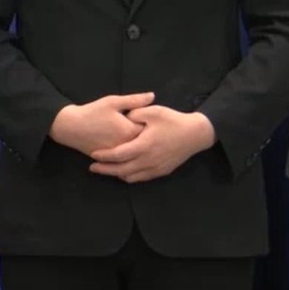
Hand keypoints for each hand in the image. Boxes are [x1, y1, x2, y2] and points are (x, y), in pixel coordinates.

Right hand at [50, 92, 153, 154]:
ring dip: (137, 146)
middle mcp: (128, 146)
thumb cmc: (92, 112)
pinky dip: (129, 154)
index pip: (151, 129)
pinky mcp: (112, 161)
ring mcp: (120, 156)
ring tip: (132, 137)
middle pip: (145, 142)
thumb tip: (152, 96)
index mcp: (131, 130)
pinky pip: (126, 159)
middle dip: (146, 136)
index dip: (151, 123)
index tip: (150, 119)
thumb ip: (134, 100)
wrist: (71, 127)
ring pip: (136, 152)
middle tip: (143, 128)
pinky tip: (125, 146)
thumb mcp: (112, 102)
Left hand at [88, 106, 215, 182]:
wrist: (196, 134)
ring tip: (106, 170)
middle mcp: (149, 160)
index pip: (119, 155)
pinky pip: (142, 178)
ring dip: (117, 174)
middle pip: (122, 170)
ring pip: (131, 177)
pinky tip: (124, 171)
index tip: (93, 155)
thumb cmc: (173, 121)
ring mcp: (156, 168)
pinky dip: (130, 176)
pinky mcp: (162, 171)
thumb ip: (134, 112)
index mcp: (144, 146)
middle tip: (92, 168)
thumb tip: (122, 117)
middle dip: (106, 170)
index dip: (104, 156)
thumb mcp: (153, 111)